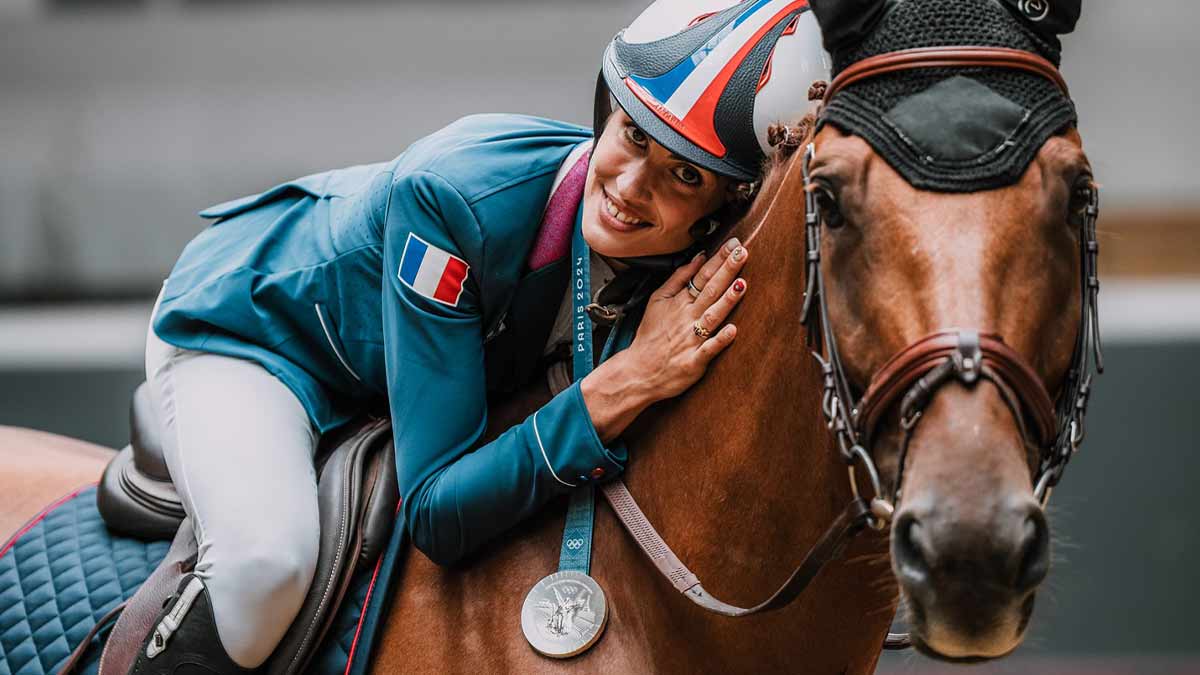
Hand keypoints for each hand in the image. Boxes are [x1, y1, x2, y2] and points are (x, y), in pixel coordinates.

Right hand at [624, 237, 748, 399]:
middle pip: (710, 291)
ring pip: (712, 316)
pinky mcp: (694, 362)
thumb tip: (699, 258)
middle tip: (741, 252)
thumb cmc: (651, 336)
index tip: (733, 244)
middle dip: (726, 271)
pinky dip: (720, 340)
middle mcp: (687, 318)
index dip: (718, 260)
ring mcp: (691, 340)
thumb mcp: (658, 301)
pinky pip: (709, 350)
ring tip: (741, 284)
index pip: (702, 276)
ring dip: (727, 301)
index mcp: (680, 303)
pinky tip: (732, 330)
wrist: (638, 371)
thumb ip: (678, 279)